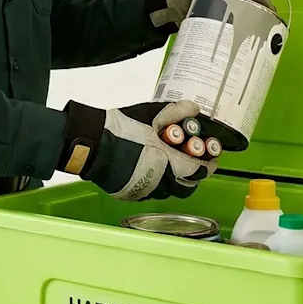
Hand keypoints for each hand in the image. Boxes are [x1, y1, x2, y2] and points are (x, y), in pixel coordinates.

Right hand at [57, 99, 216, 201]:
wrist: (92, 144)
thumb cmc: (122, 129)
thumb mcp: (151, 115)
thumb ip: (175, 112)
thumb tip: (194, 109)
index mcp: (168, 162)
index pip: (198, 171)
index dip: (207, 165)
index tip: (210, 159)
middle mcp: (159, 182)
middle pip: (187, 187)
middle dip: (193, 176)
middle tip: (193, 165)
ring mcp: (145, 190)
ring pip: (169, 192)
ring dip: (174, 181)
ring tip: (170, 167)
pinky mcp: (131, 195)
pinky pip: (151, 193)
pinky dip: (156, 184)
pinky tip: (151, 171)